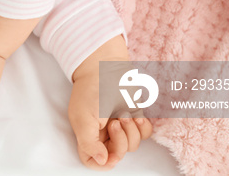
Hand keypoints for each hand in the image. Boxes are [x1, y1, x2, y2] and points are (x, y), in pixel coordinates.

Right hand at [69, 35, 152, 169]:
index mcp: (87, 134)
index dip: (104, 163)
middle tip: (114, 122)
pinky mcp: (134, 115)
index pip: (92, 161)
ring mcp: (119, 124)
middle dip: (120, 141)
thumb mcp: (83, 118)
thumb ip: (89, 143)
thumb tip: (102, 161)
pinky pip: (145, 132)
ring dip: (131, 130)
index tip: (111, 153)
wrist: (105, 66)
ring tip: (122, 112)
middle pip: (117, 154)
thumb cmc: (91, 90)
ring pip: (132, 144)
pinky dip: (142, 125)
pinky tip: (134, 111)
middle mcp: (103, 132)